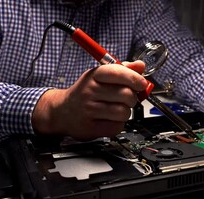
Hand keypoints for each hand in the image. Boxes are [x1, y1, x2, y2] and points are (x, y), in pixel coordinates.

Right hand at [32, 61, 146, 139]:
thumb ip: (122, 70)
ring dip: (125, 112)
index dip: (135, 78)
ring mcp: (89, 110)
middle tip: (127, 99)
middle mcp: (90, 91)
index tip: (141, 83)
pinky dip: (117, 124)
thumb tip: (140, 65)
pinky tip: (109, 120)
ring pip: (123, 112)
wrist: (62, 112)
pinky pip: (116, 127)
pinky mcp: (90, 127)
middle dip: (132, 98)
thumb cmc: (85, 92)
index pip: (118, 73)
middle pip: (126, 94)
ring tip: (117, 110)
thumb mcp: (100, 76)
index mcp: (94, 75)